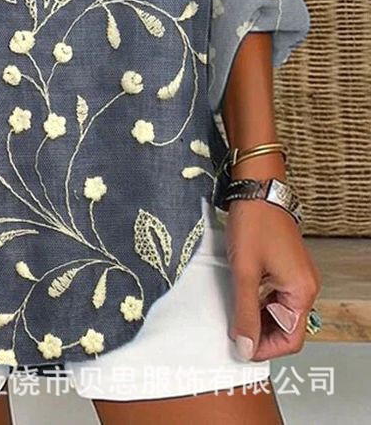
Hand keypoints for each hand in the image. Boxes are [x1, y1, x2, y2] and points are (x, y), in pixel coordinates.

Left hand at [225, 199, 321, 361]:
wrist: (257, 189)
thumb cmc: (253, 224)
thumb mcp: (245, 273)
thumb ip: (245, 313)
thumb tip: (244, 346)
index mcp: (301, 291)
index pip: (291, 340)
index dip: (265, 349)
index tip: (240, 347)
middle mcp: (305, 286)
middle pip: (287, 328)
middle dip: (261, 334)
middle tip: (233, 332)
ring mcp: (298, 276)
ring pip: (281, 312)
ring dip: (259, 318)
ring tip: (233, 316)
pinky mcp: (288, 267)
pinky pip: (277, 296)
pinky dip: (261, 303)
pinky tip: (241, 298)